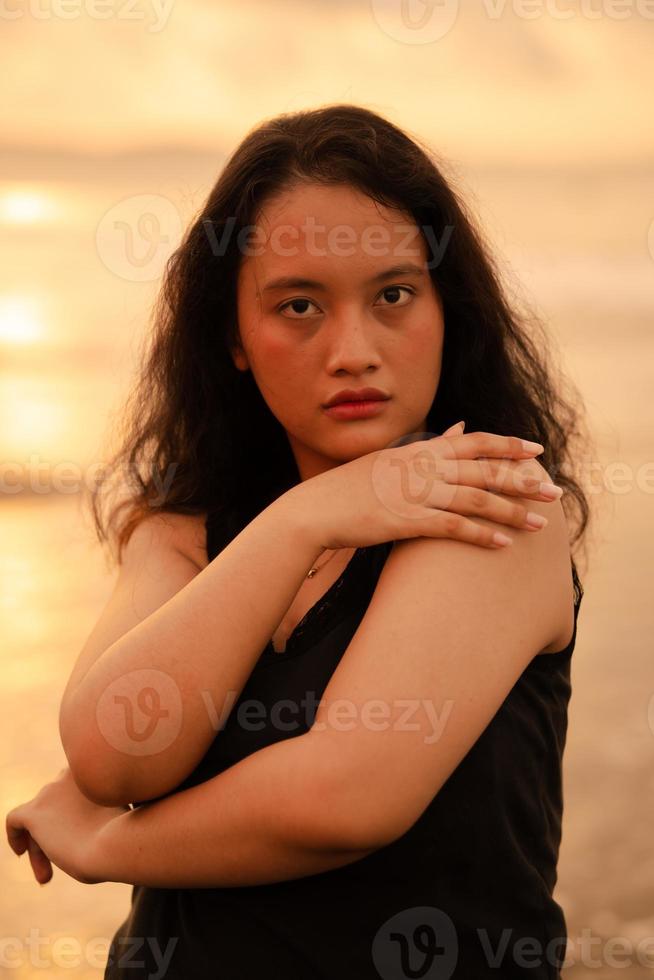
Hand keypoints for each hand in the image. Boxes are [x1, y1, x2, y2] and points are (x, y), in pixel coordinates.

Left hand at [5, 767, 129, 884]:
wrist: (115, 844)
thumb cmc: (126, 833)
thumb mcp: (120, 811)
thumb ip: (102, 807)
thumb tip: (91, 819)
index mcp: (95, 767)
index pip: (76, 790)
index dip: (75, 813)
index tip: (82, 834)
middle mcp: (70, 774)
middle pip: (56, 804)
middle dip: (58, 831)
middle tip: (65, 859)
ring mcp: (52, 790)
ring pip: (38, 817)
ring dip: (41, 845)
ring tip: (47, 876)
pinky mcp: (35, 811)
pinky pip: (15, 820)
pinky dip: (15, 835)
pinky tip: (21, 853)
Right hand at [286, 423, 559, 551]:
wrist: (314, 510)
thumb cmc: (349, 488)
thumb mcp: (389, 458)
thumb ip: (427, 446)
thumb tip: (458, 427)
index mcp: (419, 450)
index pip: (474, 441)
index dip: (508, 445)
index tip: (536, 451)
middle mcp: (422, 467)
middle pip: (484, 470)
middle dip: (524, 481)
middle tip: (554, 491)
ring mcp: (415, 494)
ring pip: (476, 499)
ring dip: (512, 511)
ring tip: (540, 524)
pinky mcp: (408, 522)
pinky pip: (454, 527)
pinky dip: (482, 535)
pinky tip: (504, 544)